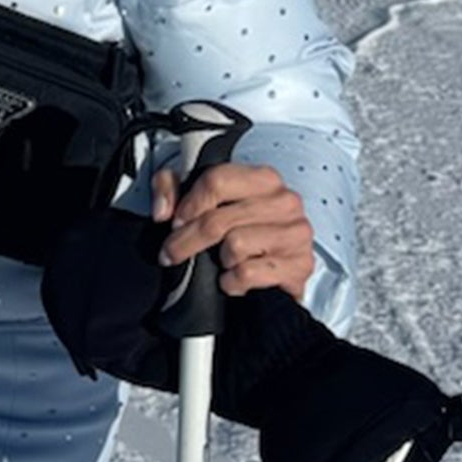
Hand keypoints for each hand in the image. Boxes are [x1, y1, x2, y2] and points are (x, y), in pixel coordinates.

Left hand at [152, 157, 314, 301]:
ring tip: (223, 262)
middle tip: (172, 253)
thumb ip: (174, 190)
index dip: (188, 205)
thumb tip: (162, 210)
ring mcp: (296, 233)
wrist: (279, 274)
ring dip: (220, 260)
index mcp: (263, 179)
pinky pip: (248, 273)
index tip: (174, 223)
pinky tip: (235, 279)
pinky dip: (233, 282)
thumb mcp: (207, 205)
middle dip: (186, 241)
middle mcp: (284, 201)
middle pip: (218, 219)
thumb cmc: (244, 235)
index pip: (216, 181)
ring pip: (234, 245)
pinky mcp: (299, 265)